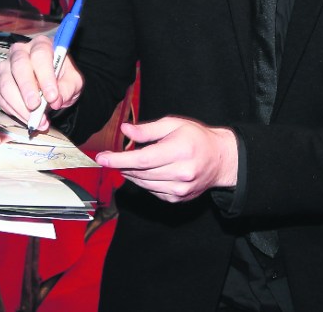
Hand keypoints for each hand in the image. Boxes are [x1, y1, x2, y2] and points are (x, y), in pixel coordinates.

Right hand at [0, 36, 82, 130]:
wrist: (51, 87)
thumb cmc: (61, 79)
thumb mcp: (73, 82)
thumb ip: (68, 88)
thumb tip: (56, 99)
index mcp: (42, 45)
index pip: (40, 55)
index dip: (45, 76)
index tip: (52, 96)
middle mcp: (21, 51)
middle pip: (19, 66)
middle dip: (27, 89)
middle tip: (35, 107)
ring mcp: (7, 66)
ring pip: (6, 83)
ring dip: (19, 104)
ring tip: (34, 119)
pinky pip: (0, 96)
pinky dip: (12, 110)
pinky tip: (25, 118)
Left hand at [95, 117, 238, 203]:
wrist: (220, 159)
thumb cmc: (196, 138)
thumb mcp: (173, 124)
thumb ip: (147, 130)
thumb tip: (125, 131)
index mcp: (179, 151)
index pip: (142, 159)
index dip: (119, 160)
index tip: (102, 158)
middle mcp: (181, 173)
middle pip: (140, 173)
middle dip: (121, 165)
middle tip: (110, 157)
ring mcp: (180, 189)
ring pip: (144, 184)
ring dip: (130, 173)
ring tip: (127, 162)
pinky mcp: (178, 198)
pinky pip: (152, 191)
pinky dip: (143, 181)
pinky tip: (145, 171)